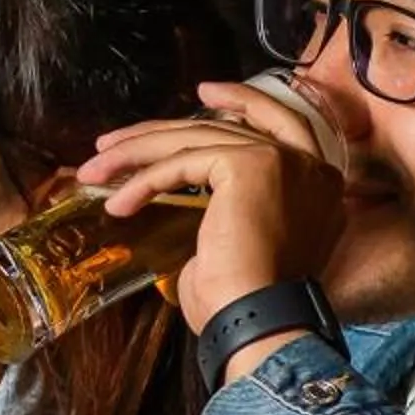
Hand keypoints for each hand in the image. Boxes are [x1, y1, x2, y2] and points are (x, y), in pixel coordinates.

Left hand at [78, 78, 345, 329]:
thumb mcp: (241, 247)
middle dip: (162, 133)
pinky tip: (119, 201)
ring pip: (198, 140)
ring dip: (138, 153)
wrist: (257, 322)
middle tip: (116, 141)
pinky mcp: (250, 166)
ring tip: (97, 169)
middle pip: (225, 129)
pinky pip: (184, 164)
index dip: (243, 103)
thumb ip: (228, 215)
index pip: (280, 125)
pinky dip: (145, 181)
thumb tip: (193, 211)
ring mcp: (284, 161)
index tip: (205, 92)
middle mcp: (309, 167)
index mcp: (317, 186)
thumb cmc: (244, 304)